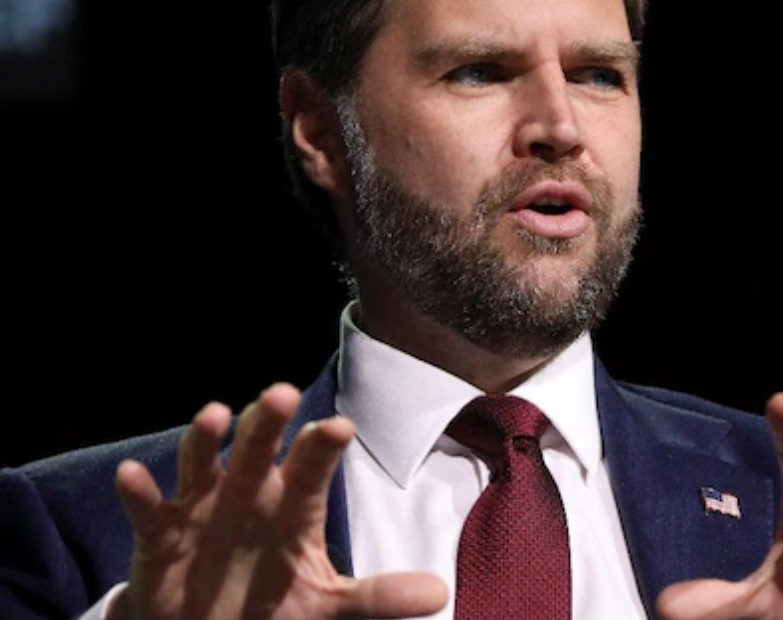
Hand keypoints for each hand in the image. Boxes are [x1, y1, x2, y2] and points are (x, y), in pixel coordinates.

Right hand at [110, 383, 446, 619]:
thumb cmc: (276, 608)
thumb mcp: (328, 607)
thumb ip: (378, 598)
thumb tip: (440, 593)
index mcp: (293, 507)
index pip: (312, 469)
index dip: (322, 448)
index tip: (339, 427)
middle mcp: (249, 495)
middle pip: (259, 449)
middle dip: (267, 423)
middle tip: (281, 394)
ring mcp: (202, 510)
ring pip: (203, 463)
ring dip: (206, 439)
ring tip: (214, 414)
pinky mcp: (160, 538)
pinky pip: (148, 511)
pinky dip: (139, 493)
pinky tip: (133, 476)